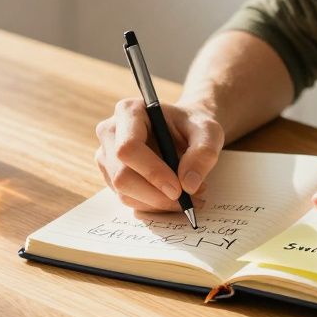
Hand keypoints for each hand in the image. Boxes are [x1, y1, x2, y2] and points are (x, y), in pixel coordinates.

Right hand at [94, 99, 223, 211]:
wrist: (185, 130)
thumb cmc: (194, 126)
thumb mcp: (209, 132)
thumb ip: (203, 153)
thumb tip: (188, 185)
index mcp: (129, 111)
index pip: (129, 148)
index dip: (152, 172)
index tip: (179, 189)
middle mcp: (110, 132)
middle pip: (122, 176)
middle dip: (156, 196)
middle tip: (188, 200)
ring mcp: (107, 155)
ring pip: (124, 193)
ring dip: (157, 203)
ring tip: (188, 197)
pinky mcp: (111, 175)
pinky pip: (128, 199)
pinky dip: (153, 205)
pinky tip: (173, 197)